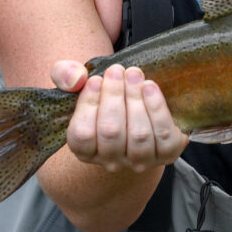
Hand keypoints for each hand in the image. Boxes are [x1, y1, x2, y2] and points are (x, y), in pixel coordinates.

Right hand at [51, 61, 188, 172]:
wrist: (138, 106)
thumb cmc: (103, 97)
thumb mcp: (79, 83)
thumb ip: (65, 74)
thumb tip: (76, 79)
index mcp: (85, 151)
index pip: (82, 135)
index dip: (88, 106)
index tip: (94, 79)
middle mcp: (112, 161)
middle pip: (111, 132)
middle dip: (114, 96)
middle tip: (116, 70)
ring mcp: (140, 160)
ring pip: (139, 135)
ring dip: (135, 99)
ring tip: (133, 74)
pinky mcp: (166, 153)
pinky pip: (163, 135)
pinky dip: (157, 108)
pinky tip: (150, 87)